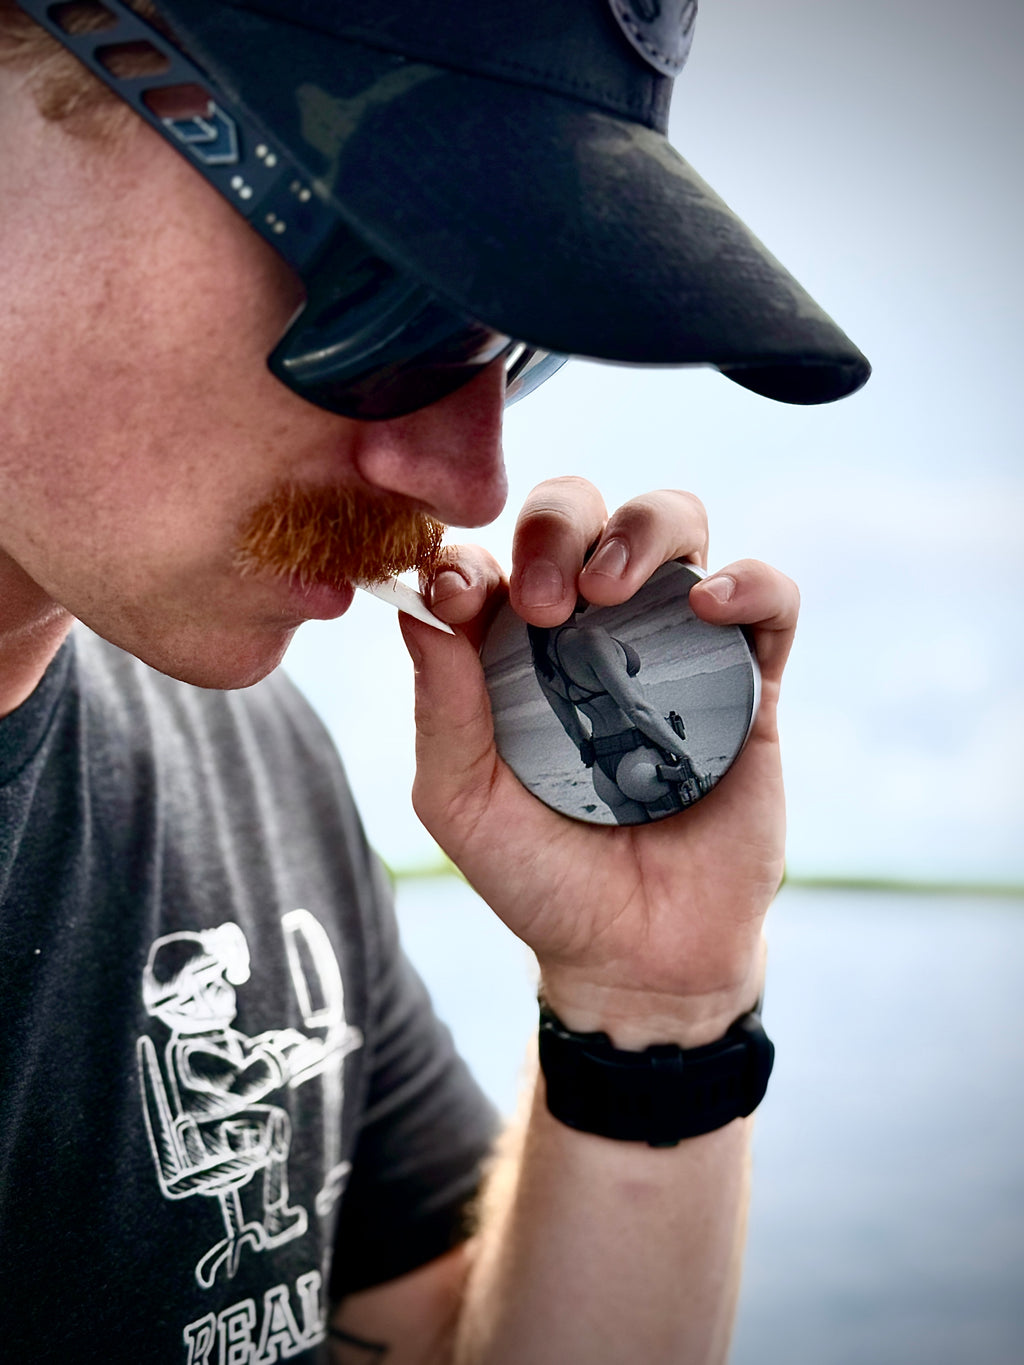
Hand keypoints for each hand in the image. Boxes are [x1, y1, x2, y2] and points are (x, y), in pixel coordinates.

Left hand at [400, 478, 798, 1047]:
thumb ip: (442, 707)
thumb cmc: (541, 877)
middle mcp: (595, 631)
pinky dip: (747, 581)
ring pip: (675, 524)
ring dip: (642, 529)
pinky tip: (710, 607)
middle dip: (558, 526)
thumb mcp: (463, 801)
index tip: (455, 593)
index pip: (496, 555)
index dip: (473, 553)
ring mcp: (676, 649)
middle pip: (584, 514)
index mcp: (517, 649)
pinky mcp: (750, 684)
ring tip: (612, 589)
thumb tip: (418, 605)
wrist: (636, 955)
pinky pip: (769, 599)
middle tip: (544, 600)